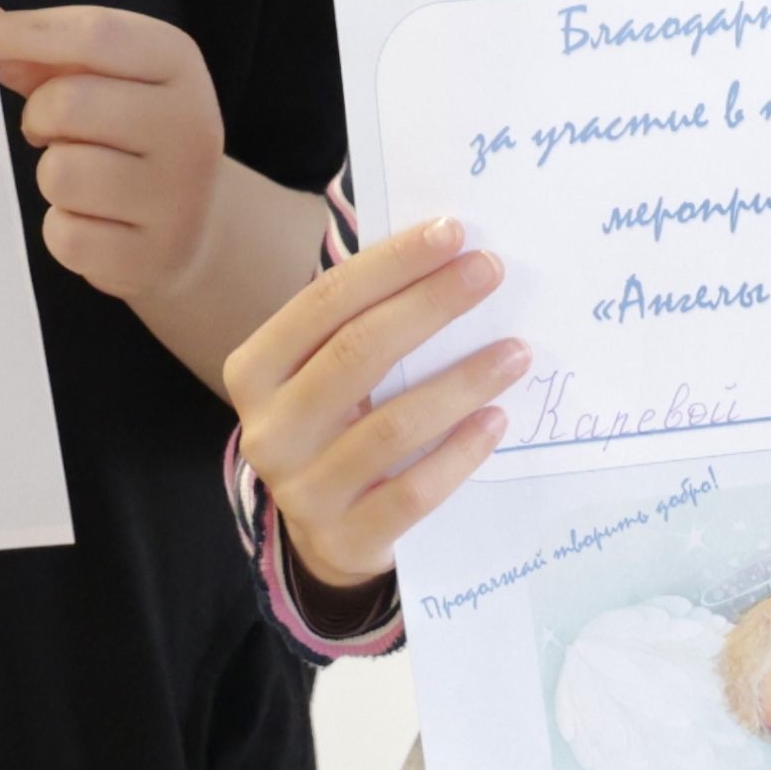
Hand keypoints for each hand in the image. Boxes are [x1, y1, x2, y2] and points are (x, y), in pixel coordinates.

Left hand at [0, 5, 327, 392]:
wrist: (192, 227)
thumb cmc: (133, 139)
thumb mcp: (107, 81)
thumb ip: (47, 54)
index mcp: (180, 66)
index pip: (97, 33)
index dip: (25, 32)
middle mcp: (190, 126)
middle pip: (68, 103)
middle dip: (40, 117)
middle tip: (51, 130)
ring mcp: (177, 197)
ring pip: (60, 173)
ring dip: (53, 176)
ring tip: (83, 178)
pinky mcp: (151, 255)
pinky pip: (65, 234)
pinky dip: (63, 228)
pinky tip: (94, 221)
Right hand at [220, 217, 524, 600]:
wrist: (327, 532)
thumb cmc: (337, 425)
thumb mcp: (325, 373)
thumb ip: (361, 321)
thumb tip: (444, 252)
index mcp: (254, 372)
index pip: (324, 303)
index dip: (391, 264)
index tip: (452, 232)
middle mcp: (268, 431)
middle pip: (357, 353)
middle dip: (430, 305)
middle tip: (490, 272)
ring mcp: (302, 490)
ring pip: (392, 426)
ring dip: (462, 381)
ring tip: (516, 351)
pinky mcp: (346, 537)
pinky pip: (414, 491)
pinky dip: (460, 452)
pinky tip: (498, 419)